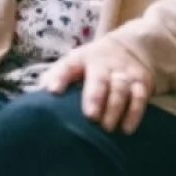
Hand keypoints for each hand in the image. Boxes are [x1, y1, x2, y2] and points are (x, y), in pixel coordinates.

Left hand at [39, 36, 154, 133]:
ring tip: (106, 127)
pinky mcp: (141, 83)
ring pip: (120, 89)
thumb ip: (56, 77)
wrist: (131, 47)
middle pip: (99, 79)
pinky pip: (140, 98)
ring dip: (114, 108)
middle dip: (95, 96)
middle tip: (90, 115)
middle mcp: (103, 65)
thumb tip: (33, 97)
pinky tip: (126, 128)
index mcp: (81, 60)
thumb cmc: (92, 63)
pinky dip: (134, 113)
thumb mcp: (74, 63)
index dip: (59, 77)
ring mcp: (123, 73)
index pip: (68, 66)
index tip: (51, 91)